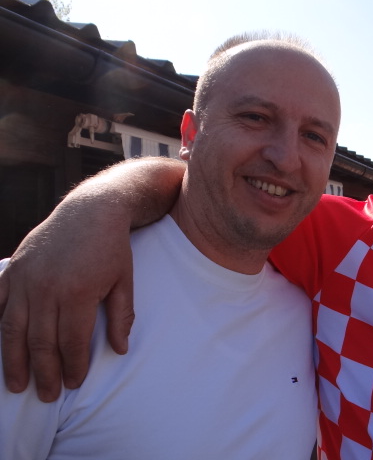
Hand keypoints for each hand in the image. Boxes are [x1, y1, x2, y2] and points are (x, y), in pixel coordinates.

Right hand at [0, 198, 134, 401]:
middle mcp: (47, 288)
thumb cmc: (112, 248)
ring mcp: (26, 279)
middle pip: (40, 342)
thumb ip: (122, 317)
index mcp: (78, 293)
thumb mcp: (125, 281)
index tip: (73, 383)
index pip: (71, 342)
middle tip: (46, 396)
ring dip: (14, 361)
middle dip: (44, 373)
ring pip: (13, 329)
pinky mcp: (14, 269)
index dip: (72, 366)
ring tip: (17, 385)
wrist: (91, 210)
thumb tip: (119, 350)